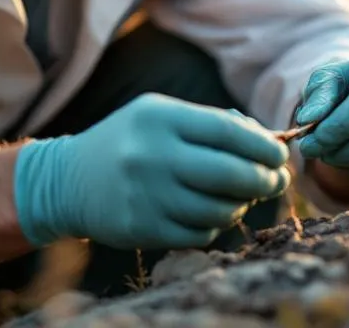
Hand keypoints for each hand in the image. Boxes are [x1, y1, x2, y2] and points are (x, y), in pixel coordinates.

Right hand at [13, 93, 290, 249]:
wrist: (68, 180)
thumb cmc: (130, 142)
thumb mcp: (161, 115)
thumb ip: (211, 124)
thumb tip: (269, 142)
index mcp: (160, 118)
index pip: (229, 132)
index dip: (264, 146)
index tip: (280, 155)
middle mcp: (152, 155)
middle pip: (231, 173)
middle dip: (264, 180)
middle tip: (275, 181)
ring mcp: (146, 195)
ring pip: (219, 209)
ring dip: (241, 205)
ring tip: (241, 198)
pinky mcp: (142, 228)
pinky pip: (199, 233)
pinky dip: (215, 225)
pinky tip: (211, 213)